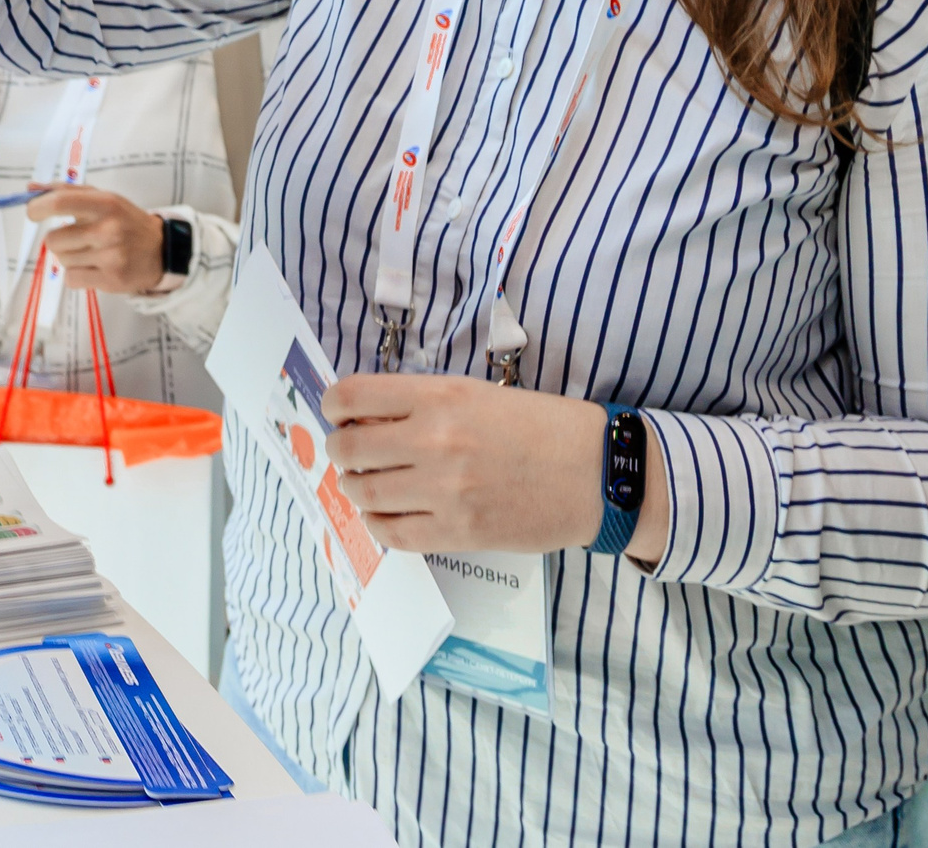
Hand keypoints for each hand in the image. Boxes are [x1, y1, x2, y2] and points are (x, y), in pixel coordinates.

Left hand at [27, 186, 166, 296]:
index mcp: (105, 204)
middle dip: (57, 239)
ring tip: (89, 252)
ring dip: (69, 257)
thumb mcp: (102, 198)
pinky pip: (70, 279)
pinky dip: (76, 274)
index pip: (59, 202)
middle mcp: (108, 229)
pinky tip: (93, 266)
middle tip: (74, 237)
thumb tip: (30, 188)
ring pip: (61, 260)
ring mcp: (110, 257)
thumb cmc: (124, 221)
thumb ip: (65, 191)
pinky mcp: (110, 280)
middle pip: (53, 239)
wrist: (161, 250)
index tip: (34, 213)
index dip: (37, 208)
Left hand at [322, 375, 612, 554]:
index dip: (333, 404)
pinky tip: (386, 514)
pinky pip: (392, 533)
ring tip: (368, 482)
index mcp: (441, 397)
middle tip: (347, 451)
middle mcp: (435, 441)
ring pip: (364, 494)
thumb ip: (423, 403)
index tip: (336, 412)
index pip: (353, 396)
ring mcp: (444, 491)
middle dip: (338, 449)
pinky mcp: (458, 532)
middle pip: (348, 448)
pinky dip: (378, 523)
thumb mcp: (478, 394)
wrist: (594, 473)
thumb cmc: (541, 426)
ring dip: (355, 487)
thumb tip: (366, 417)